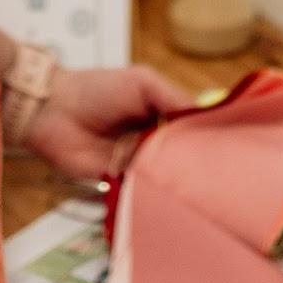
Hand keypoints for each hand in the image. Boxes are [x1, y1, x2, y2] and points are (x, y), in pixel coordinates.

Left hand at [26, 62, 201, 182]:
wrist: (53, 111)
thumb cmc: (96, 89)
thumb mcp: (142, 82)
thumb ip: (172, 97)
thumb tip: (204, 117)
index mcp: (163, 116)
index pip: (194, 132)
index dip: (209, 141)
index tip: (230, 151)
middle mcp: (155, 143)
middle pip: (183, 159)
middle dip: (196, 167)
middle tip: (217, 179)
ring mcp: (138, 164)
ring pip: (165, 178)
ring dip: (175, 183)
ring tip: (197, 192)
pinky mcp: (120, 183)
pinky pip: (141, 194)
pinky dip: (152, 196)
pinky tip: (167, 199)